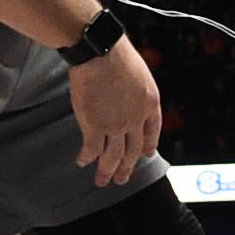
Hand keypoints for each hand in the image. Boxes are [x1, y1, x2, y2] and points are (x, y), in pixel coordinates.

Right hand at [71, 37, 163, 181]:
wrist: (100, 52)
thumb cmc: (116, 53)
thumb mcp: (138, 71)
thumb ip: (135, 88)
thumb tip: (126, 92)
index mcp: (150, 103)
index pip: (152, 130)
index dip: (149, 144)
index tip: (147, 154)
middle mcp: (136, 119)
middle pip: (133, 150)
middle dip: (127, 167)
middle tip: (122, 178)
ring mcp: (116, 125)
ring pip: (113, 156)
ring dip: (107, 171)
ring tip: (102, 181)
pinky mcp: (95, 127)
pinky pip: (92, 149)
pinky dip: (87, 158)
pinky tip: (82, 162)